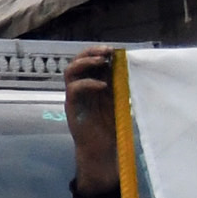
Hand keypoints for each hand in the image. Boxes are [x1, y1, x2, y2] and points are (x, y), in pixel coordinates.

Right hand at [67, 49, 118, 195]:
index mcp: (92, 84)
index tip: (114, 50)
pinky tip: (102, 85)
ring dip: (85, 63)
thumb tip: (126, 65)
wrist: (101, 147)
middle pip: (77, 62)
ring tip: (101, 61)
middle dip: (90, 52)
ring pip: (70, 71)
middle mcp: (80, 87)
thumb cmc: (111, 125)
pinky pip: (74, 89)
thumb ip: (119, 84)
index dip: (98, 52)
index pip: (89, 61)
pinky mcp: (71, 106)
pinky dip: (87, 83)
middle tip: (106, 51)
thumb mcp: (118, 100)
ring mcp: (74, 96)